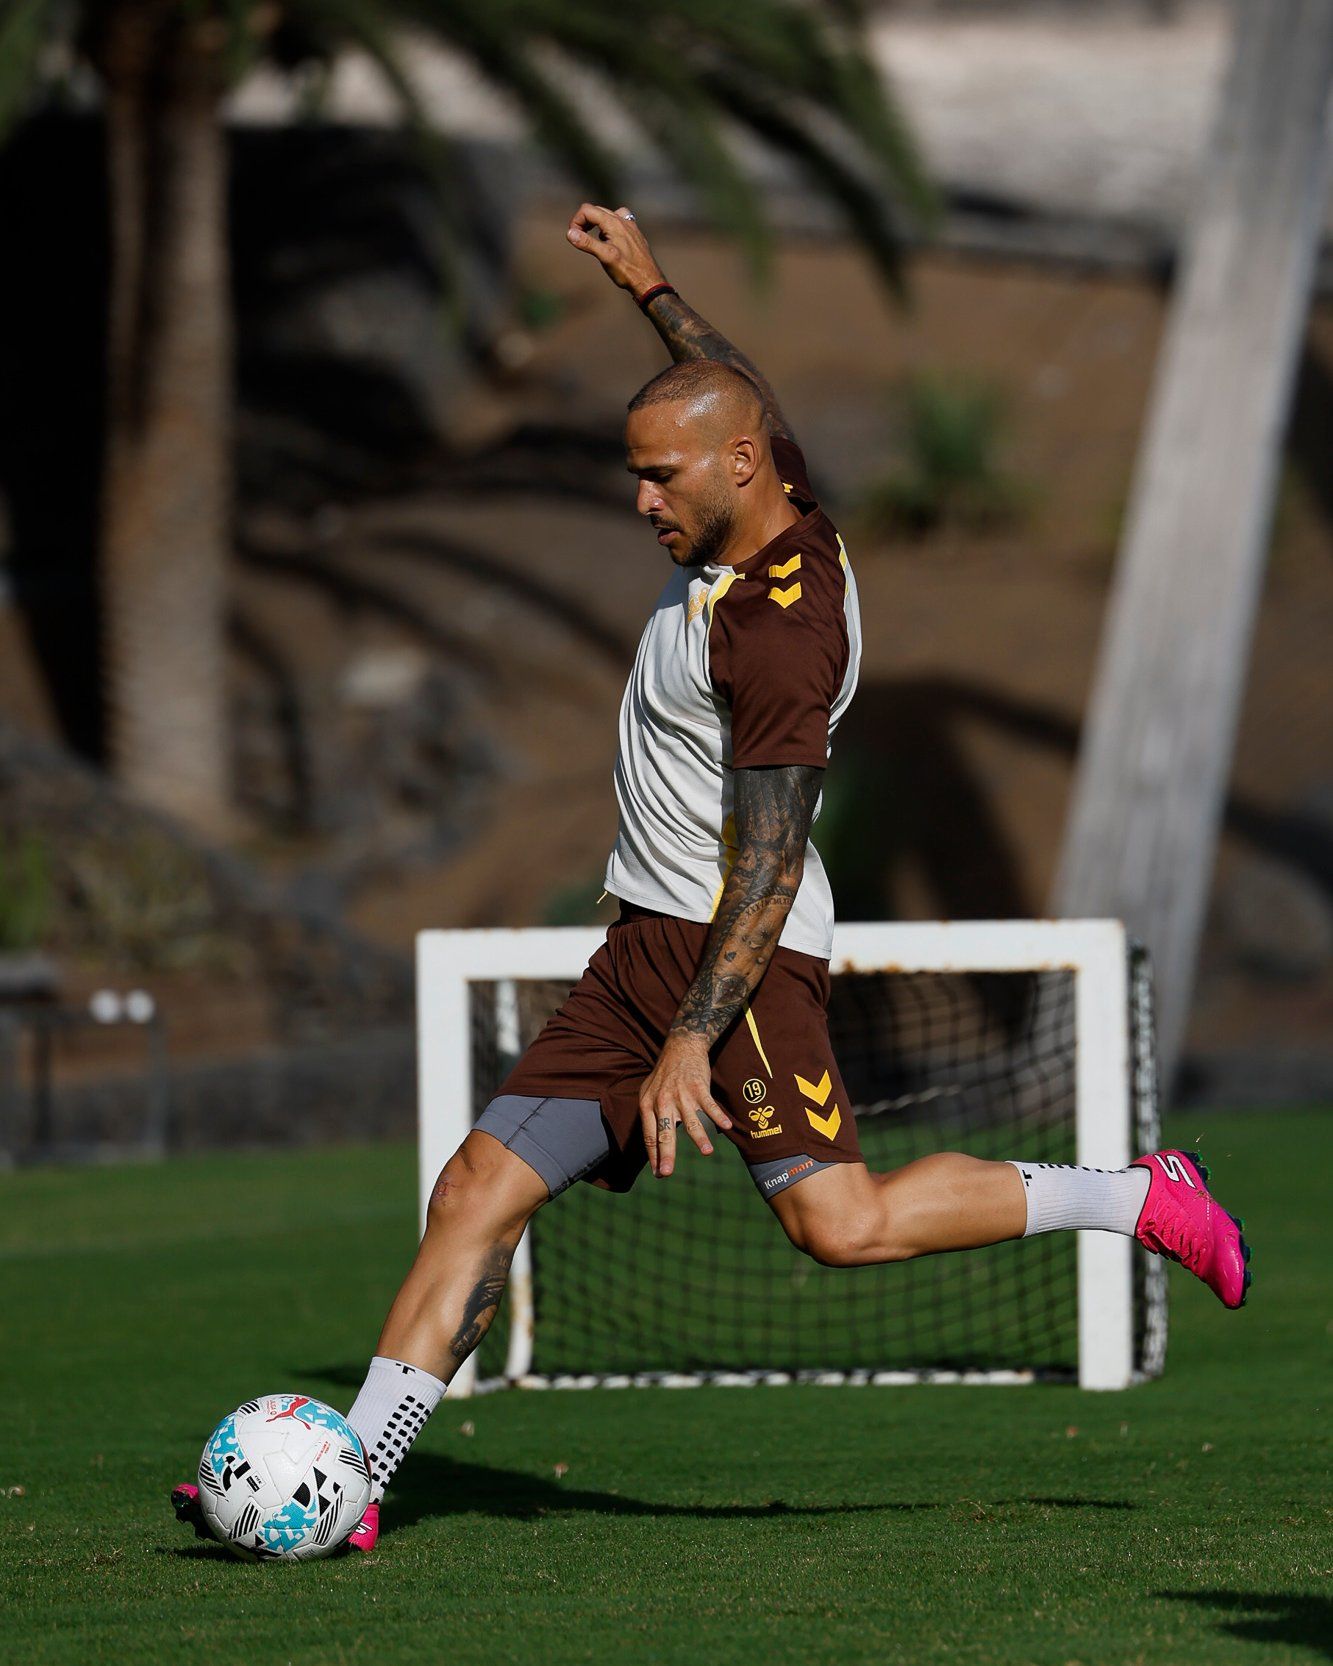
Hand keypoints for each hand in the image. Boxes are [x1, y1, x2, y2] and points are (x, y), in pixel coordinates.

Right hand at [566, 202, 665, 298]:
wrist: (649, 281)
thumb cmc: (627, 271)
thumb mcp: (605, 257)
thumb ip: (587, 243)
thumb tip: (570, 233)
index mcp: (614, 223)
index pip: (587, 210)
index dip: (576, 221)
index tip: (574, 236)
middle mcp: (623, 220)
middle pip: (596, 210)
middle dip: (584, 221)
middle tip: (580, 239)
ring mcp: (631, 226)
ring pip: (608, 215)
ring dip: (596, 223)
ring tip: (594, 239)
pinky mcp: (635, 234)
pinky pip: (619, 222)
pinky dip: (609, 227)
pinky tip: (610, 241)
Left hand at [638, 1031, 732, 1178]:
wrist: (681, 1047)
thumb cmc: (665, 1075)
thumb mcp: (650, 1093)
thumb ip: (651, 1116)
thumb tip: (654, 1146)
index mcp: (647, 1104)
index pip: (649, 1135)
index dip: (653, 1155)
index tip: (658, 1173)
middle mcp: (662, 1101)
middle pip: (664, 1132)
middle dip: (666, 1153)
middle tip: (668, 1172)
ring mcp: (681, 1094)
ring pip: (691, 1121)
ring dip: (700, 1138)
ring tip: (707, 1153)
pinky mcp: (698, 1087)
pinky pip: (709, 1105)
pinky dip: (719, 1116)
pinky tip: (727, 1126)